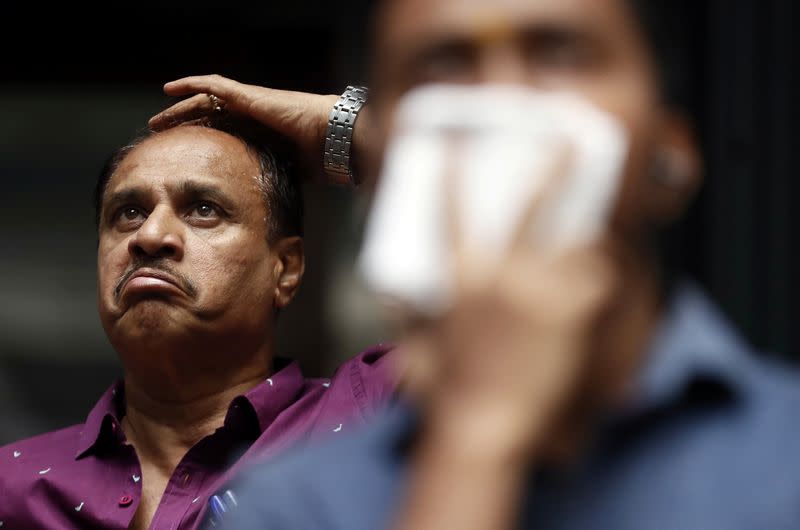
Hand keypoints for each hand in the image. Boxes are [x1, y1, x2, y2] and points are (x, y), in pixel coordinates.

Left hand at [148, 75, 353, 184]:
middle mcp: (252, 115)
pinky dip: (190, 85)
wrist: (332, 138)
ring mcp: (249, 103)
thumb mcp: (287, 173)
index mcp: (259, 133)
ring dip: (179, 110)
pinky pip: (213, 86)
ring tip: (157, 122)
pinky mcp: (248, 96)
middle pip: (208, 117)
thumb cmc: (320, 157)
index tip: (182, 155)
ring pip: (204, 102)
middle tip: (160, 137)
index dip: (200, 142)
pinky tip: (169, 89)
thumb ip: (272, 181)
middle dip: (183, 126)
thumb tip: (264, 209)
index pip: (222, 135)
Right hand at [400, 143, 619, 460]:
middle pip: (531, 203)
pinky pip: (596, 279)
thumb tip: (395, 294)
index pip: (452, 212)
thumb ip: (409, 312)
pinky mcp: (572, 308)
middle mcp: (501, 273)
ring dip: (580, 247)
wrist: (486, 421)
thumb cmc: (451, 387)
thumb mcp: (421, 342)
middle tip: (567, 139)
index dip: (451, 174)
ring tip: (584, 250)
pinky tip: (587, 301)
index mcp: (462, 276)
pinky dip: (595, 285)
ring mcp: (540, 287)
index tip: (454, 146)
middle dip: (551, 166)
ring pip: (575, 242)